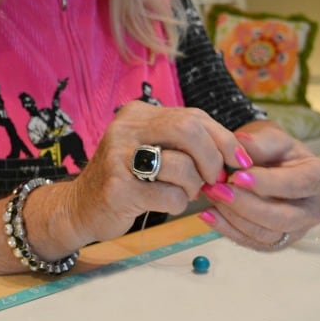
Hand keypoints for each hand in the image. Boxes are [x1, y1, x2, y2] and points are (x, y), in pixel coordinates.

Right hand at [68, 101, 251, 242]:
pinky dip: (178, 203)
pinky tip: (164, 203)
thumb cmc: (128, 180)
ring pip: (182, 165)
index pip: (194, 116)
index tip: (239, 161)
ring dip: (194, 186)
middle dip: (213, 158)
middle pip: (189, 130)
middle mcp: (126, 128)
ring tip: (184, 192)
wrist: (80, 207)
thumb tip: (236, 154)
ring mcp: (118, 157)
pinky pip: (169, 195)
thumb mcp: (152, 150)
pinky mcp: (118, 189)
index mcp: (139, 114)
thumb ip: (186, 144)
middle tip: (215, 179)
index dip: (224, 139)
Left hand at [199, 120, 319, 249]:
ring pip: (264, 234)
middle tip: (218, 189)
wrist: (269, 166)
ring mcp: (296, 231)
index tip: (238, 176)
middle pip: (282, 217)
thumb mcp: (271, 137)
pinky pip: (250, 242)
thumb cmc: (274, 151)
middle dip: (246, 205)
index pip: (297, 184)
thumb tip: (241, 144)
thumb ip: (259, 142)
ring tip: (210, 196)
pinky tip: (208, 213)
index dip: (267, 183)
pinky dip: (226, 229)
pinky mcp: (275, 243)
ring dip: (233, 217)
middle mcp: (315, 210)